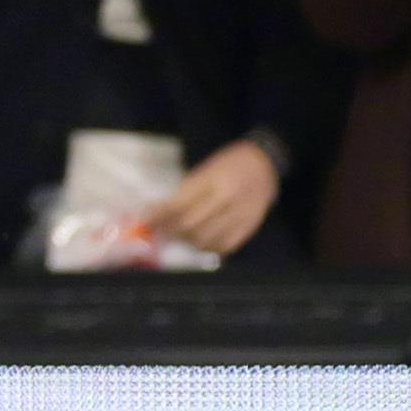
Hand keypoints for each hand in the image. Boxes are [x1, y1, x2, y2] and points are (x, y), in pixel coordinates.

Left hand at [153, 138, 277, 255]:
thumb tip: (160, 211)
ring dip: (188, 242)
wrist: (265, 163)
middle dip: (171, 231)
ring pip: (207, 238)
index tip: (146, 223)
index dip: (159, 216)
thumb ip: (186, 191)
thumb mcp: (204, 169)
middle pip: (190, 224)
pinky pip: (226, 246)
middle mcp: (226, 197)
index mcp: (212, 179)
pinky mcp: (250, 226)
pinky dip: (210, 248)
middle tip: (161, 232)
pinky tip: (202, 243)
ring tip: (180, 237)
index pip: (178, 204)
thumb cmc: (228, 163)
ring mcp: (240, 214)